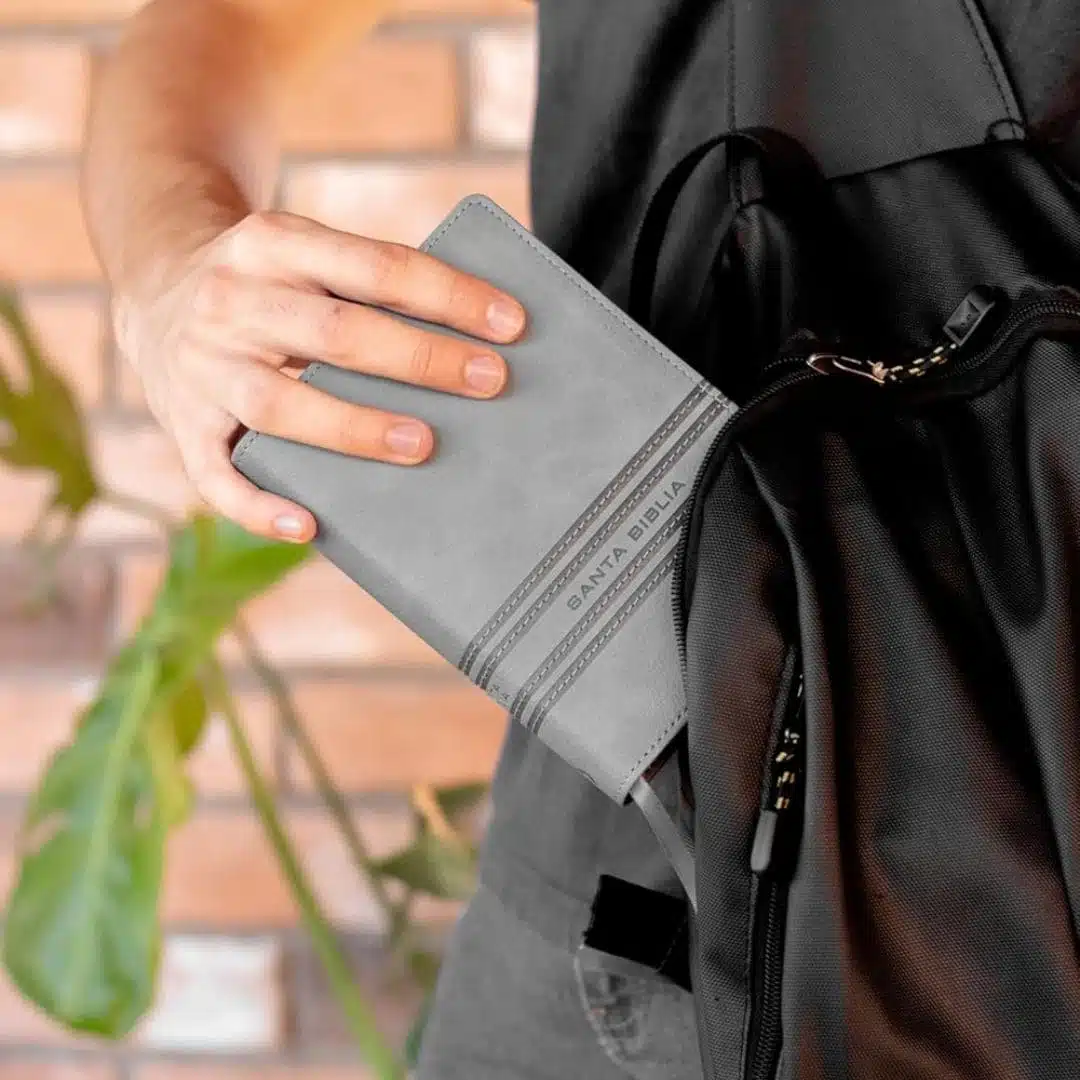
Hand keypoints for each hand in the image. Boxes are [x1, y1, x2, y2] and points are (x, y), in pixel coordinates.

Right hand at [113, 209, 526, 542]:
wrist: (157, 287)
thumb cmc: (271, 283)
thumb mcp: (307, 253)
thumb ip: (369, 283)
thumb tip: (478, 336)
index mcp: (273, 242)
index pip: (375, 265)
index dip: (447, 295)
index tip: (510, 324)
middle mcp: (232, 300)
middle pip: (334, 331)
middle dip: (419, 357)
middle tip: (490, 382)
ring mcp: (201, 367)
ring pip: (279, 405)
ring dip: (355, 429)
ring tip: (423, 445)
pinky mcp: (182, 425)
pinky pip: (216, 476)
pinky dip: (261, 507)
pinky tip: (310, 526)